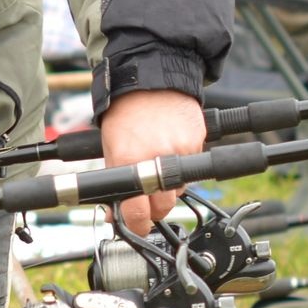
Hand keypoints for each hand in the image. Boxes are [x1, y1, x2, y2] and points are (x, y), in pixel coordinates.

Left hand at [100, 88, 206, 235]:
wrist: (151, 80)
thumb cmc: (125, 113)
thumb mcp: (110, 147)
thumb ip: (114, 181)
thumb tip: (114, 213)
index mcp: (130, 159)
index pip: (137, 210)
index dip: (137, 224)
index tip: (137, 227)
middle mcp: (158, 158)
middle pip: (163, 206)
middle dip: (154, 207)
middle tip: (146, 197)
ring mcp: (181, 151)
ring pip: (179, 190)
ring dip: (169, 187)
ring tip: (157, 165)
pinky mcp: (198, 143)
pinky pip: (192, 169)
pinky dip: (182, 167)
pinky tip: (170, 152)